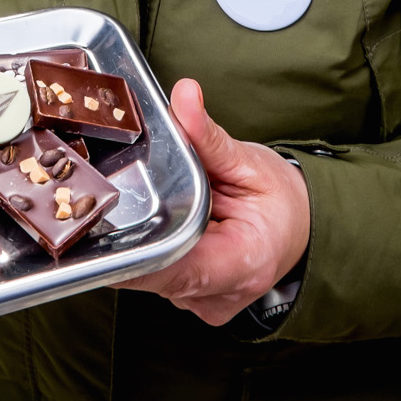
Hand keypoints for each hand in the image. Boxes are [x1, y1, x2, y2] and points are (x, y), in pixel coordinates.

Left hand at [118, 78, 310, 325]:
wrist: (301, 228)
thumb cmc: (282, 199)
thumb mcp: (248, 161)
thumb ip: (208, 135)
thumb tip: (184, 95)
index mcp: (242, 263)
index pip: (176, 270)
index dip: (133, 255)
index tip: (99, 232)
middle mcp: (221, 295)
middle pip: (155, 271)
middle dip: (136, 232)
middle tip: (128, 196)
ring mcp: (205, 305)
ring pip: (152, 275)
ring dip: (149, 240)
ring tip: (161, 207)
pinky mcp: (194, 301)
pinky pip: (161, 277)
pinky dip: (160, 249)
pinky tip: (169, 225)